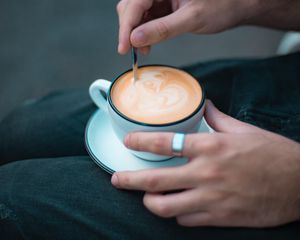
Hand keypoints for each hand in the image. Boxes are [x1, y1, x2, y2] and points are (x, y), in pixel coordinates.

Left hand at [111, 100, 299, 226]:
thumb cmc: (273, 154)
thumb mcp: (244, 131)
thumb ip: (219, 119)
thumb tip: (206, 107)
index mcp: (211, 147)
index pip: (165, 143)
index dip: (141, 141)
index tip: (128, 142)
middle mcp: (206, 173)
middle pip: (155, 180)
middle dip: (130, 181)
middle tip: (117, 179)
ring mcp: (211, 198)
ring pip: (165, 207)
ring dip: (151, 202)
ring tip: (148, 196)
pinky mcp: (220, 217)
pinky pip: (186, 219)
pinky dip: (177, 213)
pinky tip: (178, 207)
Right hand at [116, 0, 290, 54]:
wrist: (236, 5)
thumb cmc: (222, 5)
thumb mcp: (191, 19)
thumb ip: (162, 29)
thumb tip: (136, 39)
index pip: (134, 4)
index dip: (126, 27)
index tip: (123, 48)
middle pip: (130, 6)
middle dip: (129, 30)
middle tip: (133, 51)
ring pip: (136, 13)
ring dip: (136, 33)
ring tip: (144, 49)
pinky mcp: (163, 3)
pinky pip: (146, 17)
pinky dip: (144, 31)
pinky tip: (148, 43)